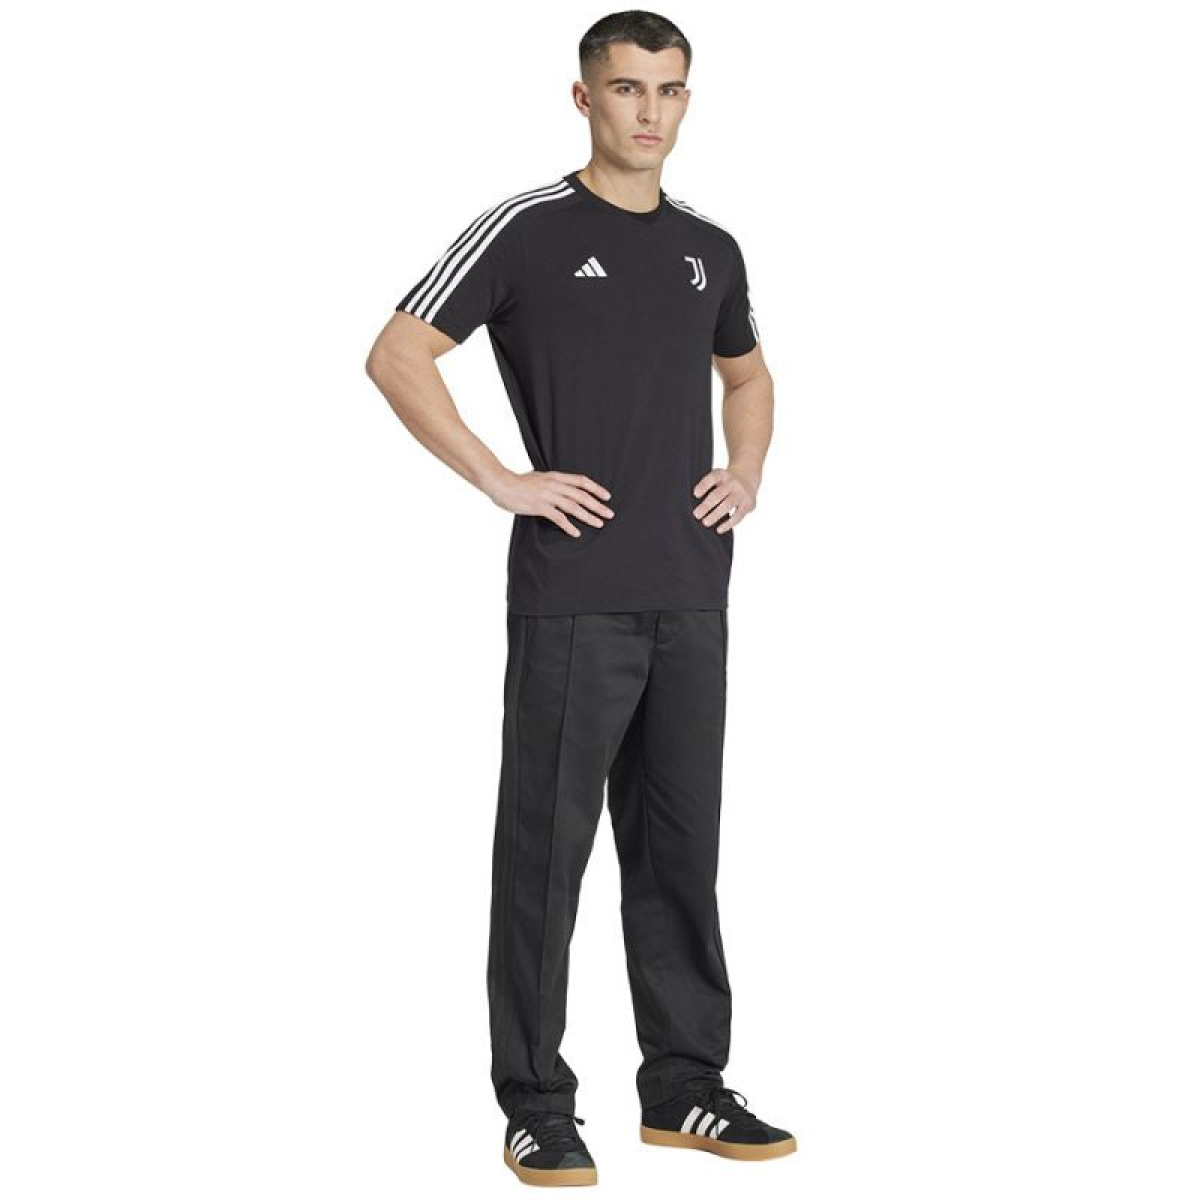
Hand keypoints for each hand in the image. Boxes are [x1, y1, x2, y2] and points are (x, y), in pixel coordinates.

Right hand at [489, 469, 614, 537]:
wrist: (500, 484)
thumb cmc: (517, 482)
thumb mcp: (538, 477)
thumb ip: (551, 483)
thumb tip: (562, 489)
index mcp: (555, 476)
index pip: (581, 481)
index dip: (596, 488)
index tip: (607, 496)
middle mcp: (554, 484)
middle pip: (581, 495)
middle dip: (597, 505)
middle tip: (609, 514)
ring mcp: (547, 495)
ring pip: (573, 506)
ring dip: (588, 516)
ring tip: (599, 523)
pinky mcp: (539, 506)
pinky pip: (558, 518)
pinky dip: (569, 526)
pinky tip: (576, 533)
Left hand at [692, 466, 757, 533]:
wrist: (747, 479)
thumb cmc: (724, 482)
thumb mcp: (717, 478)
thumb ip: (706, 487)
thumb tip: (689, 504)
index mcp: (722, 475)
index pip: (713, 478)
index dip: (704, 485)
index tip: (695, 494)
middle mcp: (732, 483)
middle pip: (719, 493)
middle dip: (707, 505)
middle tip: (696, 514)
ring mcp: (741, 493)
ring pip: (728, 504)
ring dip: (715, 515)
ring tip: (705, 522)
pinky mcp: (748, 504)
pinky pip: (738, 515)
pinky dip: (728, 524)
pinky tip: (719, 529)